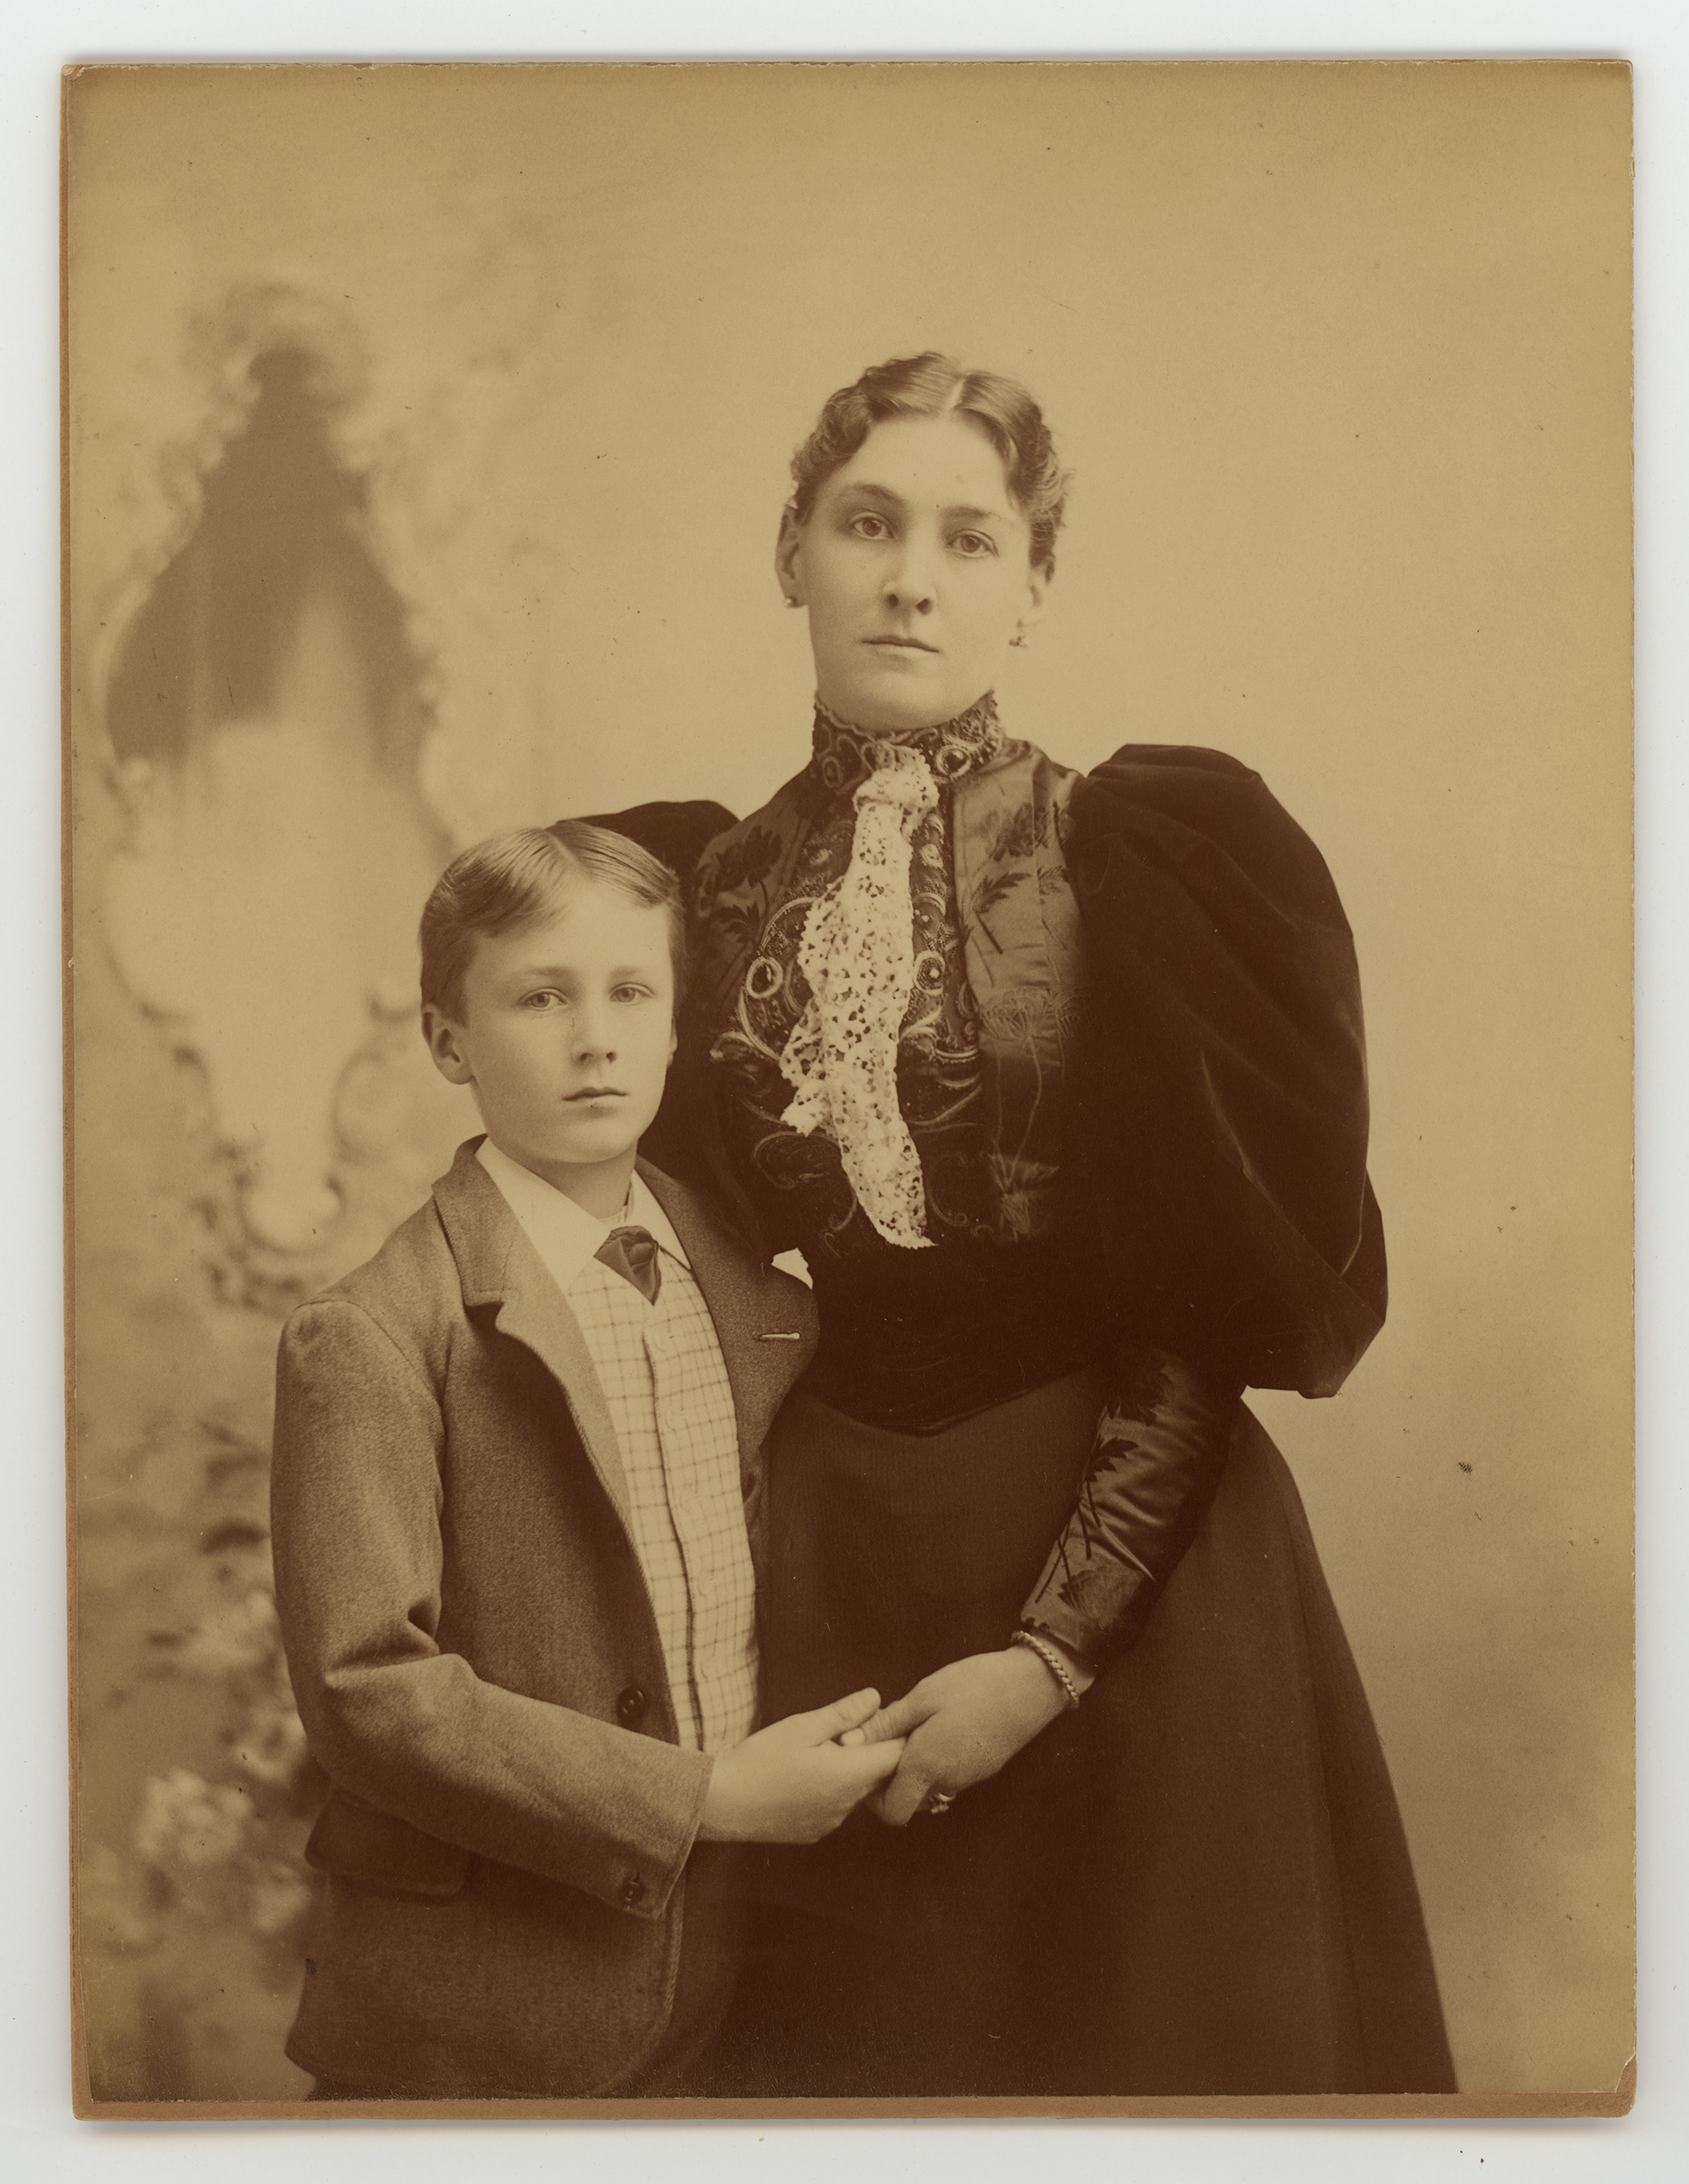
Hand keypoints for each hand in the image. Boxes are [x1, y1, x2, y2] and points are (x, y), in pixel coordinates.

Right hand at [696, 1688, 904, 1844]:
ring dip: (852, 1770)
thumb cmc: (759, 1760)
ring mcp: (832, 1823)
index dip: (893, 1733)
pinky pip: (839, 1807)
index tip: (878, 1718)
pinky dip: (834, 1789)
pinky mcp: (816, 1832)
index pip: (897, 1755)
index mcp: (848, 1776)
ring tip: (821, 1751)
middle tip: (846, 1729)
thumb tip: (876, 1698)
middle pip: (881, 1775)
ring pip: (859, 1791)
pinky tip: (807, 1775)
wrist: (721, 1804)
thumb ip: (843, 1714)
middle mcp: (847, 1805)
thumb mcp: (801, 1727)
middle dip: (872, 1750)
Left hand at [841, 1649, 1073, 1827]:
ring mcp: (969, 1778)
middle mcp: (947, 1781)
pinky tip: (940, 1726)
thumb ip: (887, 1724)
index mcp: (927, 1766)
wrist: (1032, 1686)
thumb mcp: (924, 1696)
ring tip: (915, 1726)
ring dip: (916, 1766)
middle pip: (910, 1800)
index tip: (869, 1764)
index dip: (873, 1797)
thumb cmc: (974, 1686)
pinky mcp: (983, 1768)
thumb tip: (848, 1743)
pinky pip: (949, 1775)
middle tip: (889, 1738)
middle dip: (893, 1778)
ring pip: (930, 1786)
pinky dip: (937, 1760)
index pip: (891, 1812)